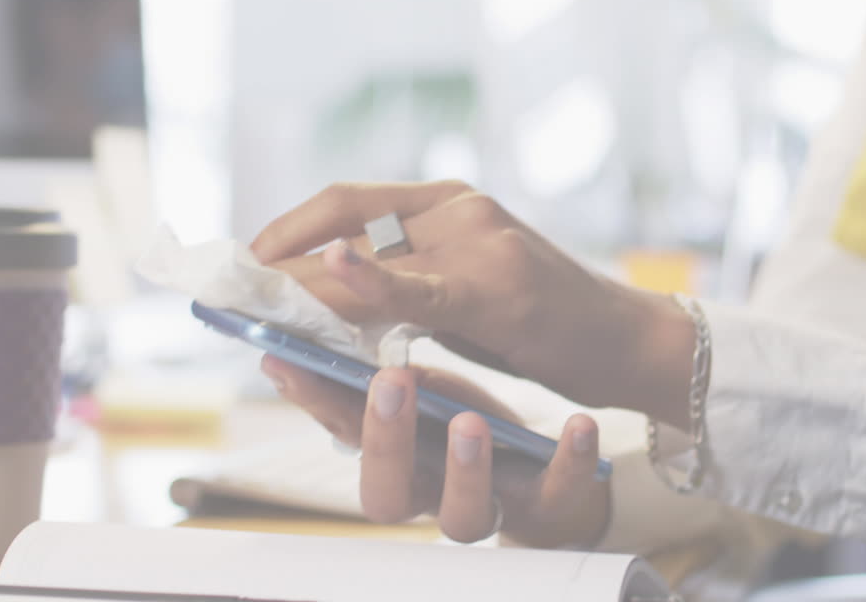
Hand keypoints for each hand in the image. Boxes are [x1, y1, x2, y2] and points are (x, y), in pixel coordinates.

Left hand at [252, 182, 695, 425]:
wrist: (625, 340)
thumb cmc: (546, 322)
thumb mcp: (469, 288)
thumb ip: (409, 282)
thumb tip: (332, 301)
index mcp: (452, 201)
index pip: (350, 200)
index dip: (289, 225)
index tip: (244, 259)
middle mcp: (461, 207)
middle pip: (348, 220)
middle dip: (282, 258)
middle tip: (232, 287)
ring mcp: (481, 240)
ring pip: (371, 253)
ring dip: (304, 280)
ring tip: (256, 304)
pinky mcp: (498, 288)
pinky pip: (420, 286)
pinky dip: (371, 282)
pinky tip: (332, 276)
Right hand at [260, 355, 609, 547]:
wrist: (542, 469)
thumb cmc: (462, 424)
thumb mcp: (417, 396)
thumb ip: (368, 383)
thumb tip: (288, 349)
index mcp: (394, 462)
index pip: (342, 440)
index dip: (317, 405)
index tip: (292, 359)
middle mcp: (431, 494)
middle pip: (390, 496)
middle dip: (387, 443)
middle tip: (391, 383)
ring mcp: (490, 504)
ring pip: (465, 515)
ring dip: (465, 469)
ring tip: (469, 420)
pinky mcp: (547, 503)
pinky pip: (558, 492)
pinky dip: (570, 461)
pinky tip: (578, 424)